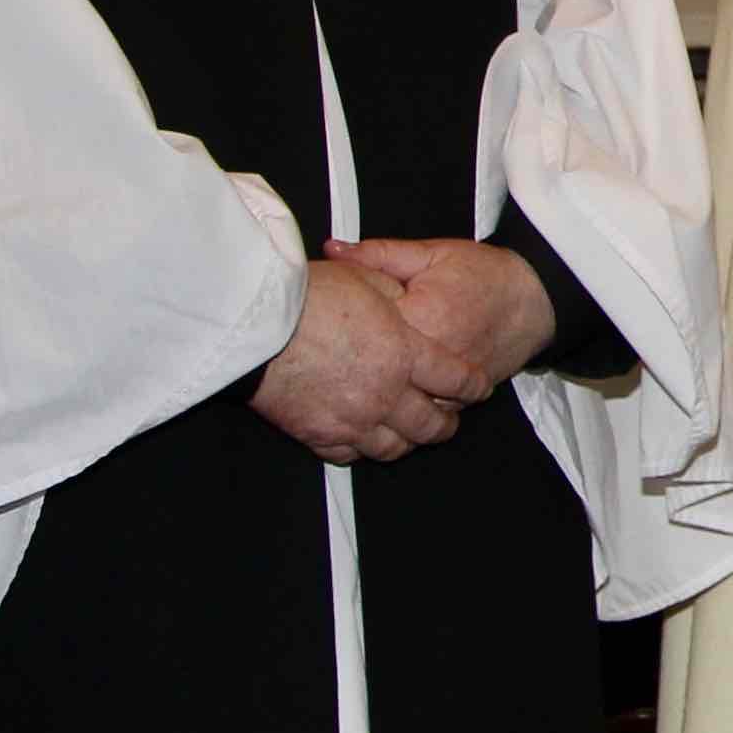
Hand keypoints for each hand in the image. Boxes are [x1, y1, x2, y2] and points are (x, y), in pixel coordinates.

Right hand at [250, 257, 462, 462]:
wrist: (254, 327)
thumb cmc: (306, 299)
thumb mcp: (364, 278)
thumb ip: (393, 292)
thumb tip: (404, 295)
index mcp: (405, 353)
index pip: (456, 380)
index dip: (473, 385)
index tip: (477, 387)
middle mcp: (386, 393)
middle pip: (431, 424)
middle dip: (446, 424)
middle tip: (449, 419)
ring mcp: (353, 419)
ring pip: (395, 447)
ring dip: (408, 441)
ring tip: (411, 434)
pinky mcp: (320, 434)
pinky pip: (352, 454)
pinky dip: (364, 449)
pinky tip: (365, 439)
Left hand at [323, 234, 555, 402]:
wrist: (535, 301)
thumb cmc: (484, 274)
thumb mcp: (431, 254)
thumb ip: (379, 255)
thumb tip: (331, 250)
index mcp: (421, 317)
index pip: (362, 329)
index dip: (338, 324)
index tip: (322, 319)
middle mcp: (435, 358)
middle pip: (374, 373)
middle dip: (349, 365)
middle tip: (328, 353)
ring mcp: (448, 385)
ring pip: (397, 402)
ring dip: (373, 394)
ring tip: (346, 382)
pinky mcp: (458, 400)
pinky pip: (420, 413)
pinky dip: (400, 408)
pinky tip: (381, 398)